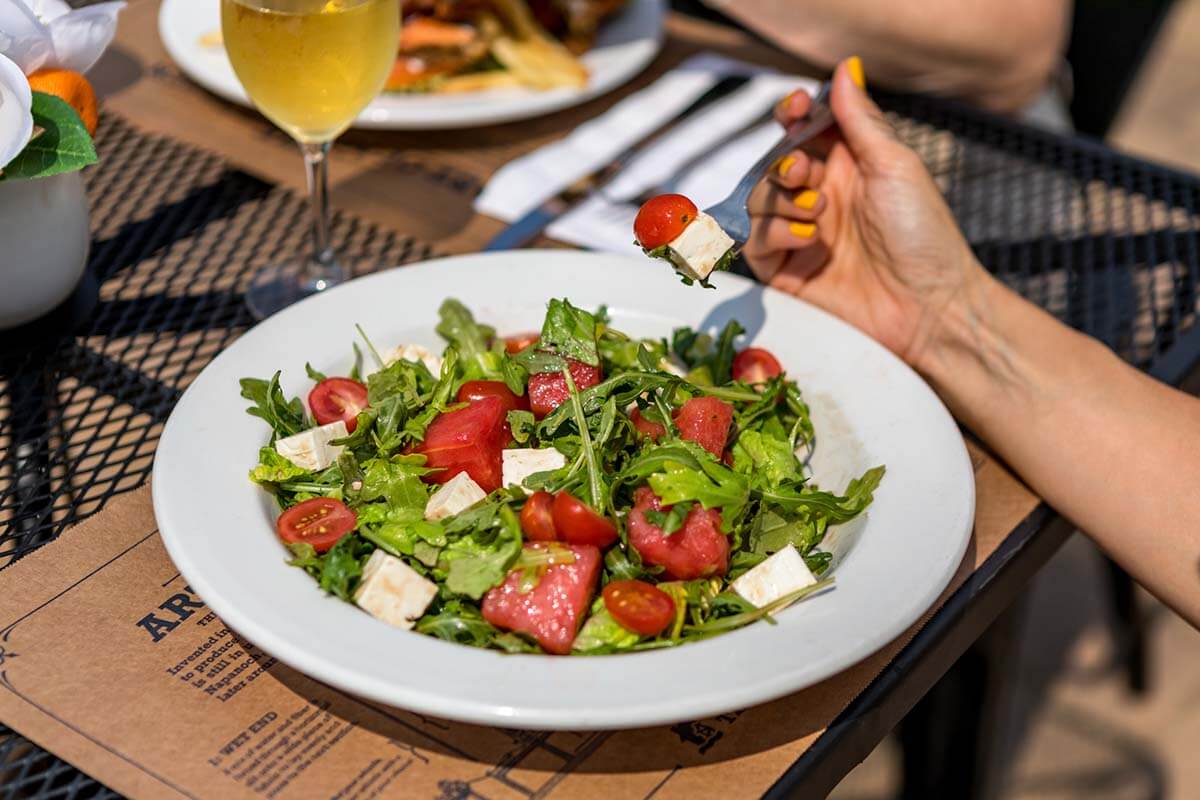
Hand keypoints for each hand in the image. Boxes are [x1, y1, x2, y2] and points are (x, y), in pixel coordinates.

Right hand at [744, 58, 984, 369]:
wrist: (928, 306)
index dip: (794, 114)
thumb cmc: (924, 236)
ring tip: (819, 213)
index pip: (806, 130)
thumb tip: (844, 69)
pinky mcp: (785, 271)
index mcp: (849, 166)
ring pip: (758, 199)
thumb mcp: (895, 166)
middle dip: (784, 161)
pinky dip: (776, 232)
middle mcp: (820, 196)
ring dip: (782, 199)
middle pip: (774, 162)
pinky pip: (755, 241)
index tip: (796, 108)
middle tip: (805, 173)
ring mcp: (800, 234)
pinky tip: (810, 239)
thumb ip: (860, 120)